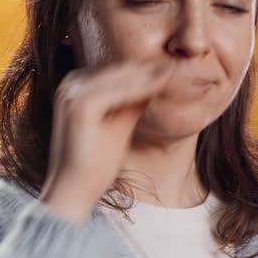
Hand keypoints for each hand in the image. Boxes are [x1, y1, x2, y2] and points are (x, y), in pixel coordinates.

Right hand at [38, 60, 174, 223]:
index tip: (179, 68)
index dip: (150, 69)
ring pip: (123, 75)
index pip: (119, 69)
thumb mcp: (119, 123)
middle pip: (121, 68)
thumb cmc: (94, 162)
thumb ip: (134, 100)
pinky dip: (144, 86)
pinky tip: (165, 83)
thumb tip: (160, 80)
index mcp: (76, 86)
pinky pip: (120, 89)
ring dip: (152, 74)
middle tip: (186, 65)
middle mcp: (71, 84)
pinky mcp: (81, 106)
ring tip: (181, 72)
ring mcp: (72, 93)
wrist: (74, 191)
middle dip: (154, 68)